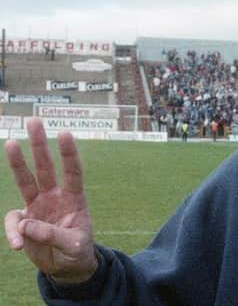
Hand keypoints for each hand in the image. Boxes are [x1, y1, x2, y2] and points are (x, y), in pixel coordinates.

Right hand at [4, 118, 96, 283]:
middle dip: (40, 144)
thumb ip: (53, 236)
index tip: (65, 133)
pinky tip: (18, 246)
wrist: (67, 267)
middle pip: (46, 166)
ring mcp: (37, 206)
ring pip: (25, 180)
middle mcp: (55, 196)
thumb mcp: (74, 245)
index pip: (73, 171)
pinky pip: (13, 221)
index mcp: (74, 198)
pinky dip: (12, 232)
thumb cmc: (77, 250)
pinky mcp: (24, 221)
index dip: (69, 153)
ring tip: (10, 142)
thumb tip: (25, 226)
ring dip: (17, 162)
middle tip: (34, 120)